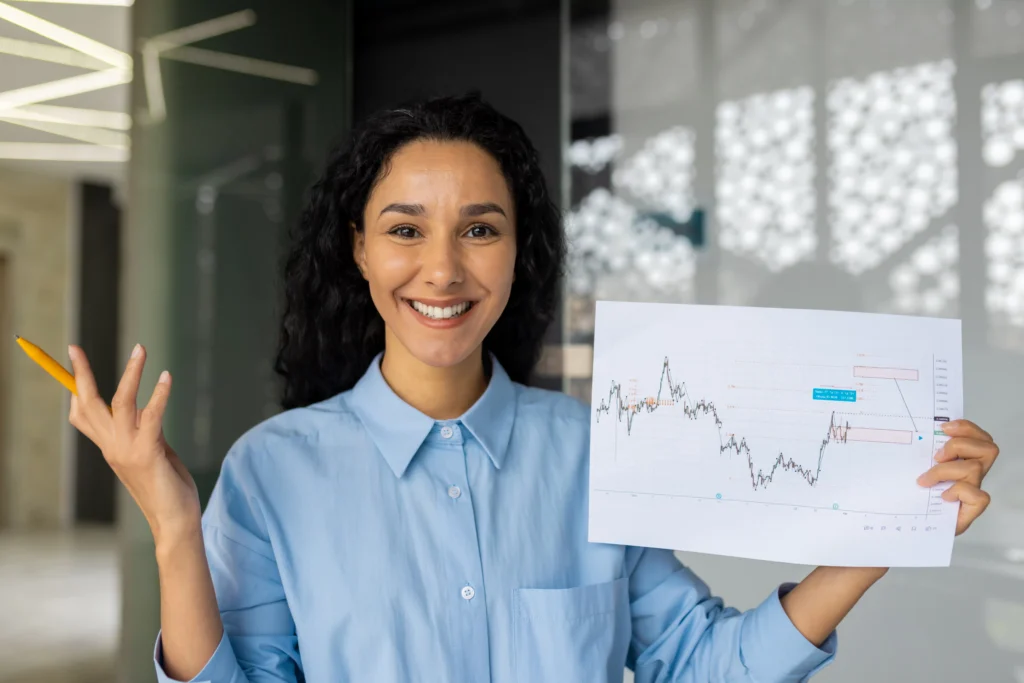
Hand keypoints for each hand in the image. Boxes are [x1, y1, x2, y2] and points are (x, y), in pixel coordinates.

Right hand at [68, 344, 200, 547]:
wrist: (175, 520)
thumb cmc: (167, 487)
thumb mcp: (151, 453)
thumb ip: (144, 432)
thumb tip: (144, 409)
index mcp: (110, 447)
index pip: (83, 414)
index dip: (75, 387)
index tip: (71, 360)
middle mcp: (112, 447)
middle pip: (89, 404)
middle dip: (80, 374)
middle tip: (74, 347)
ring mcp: (127, 450)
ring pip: (120, 402)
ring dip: (131, 373)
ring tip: (141, 348)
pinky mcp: (148, 452)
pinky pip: (152, 416)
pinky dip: (159, 394)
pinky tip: (166, 376)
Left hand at [917, 419, 998, 534]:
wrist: (915, 524)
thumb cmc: (915, 494)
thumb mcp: (912, 466)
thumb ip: (916, 451)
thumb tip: (902, 432)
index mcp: (963, 459)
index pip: (979, 436)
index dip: (966, 428)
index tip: (943, 427)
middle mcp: (972, 473)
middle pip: (988, 448)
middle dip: (959, 445)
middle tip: (936, 456)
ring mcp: (973, 490)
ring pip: (976, 467)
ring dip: (947, 470)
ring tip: (929, 478)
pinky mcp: (971, 510)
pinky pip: (979, 496)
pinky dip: (959, 492)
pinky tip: (944, 496)